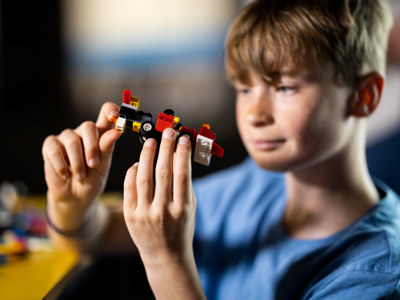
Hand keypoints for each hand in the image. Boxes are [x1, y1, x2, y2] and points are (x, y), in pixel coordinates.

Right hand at [42, 102, 120, 229]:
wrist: (75, 197)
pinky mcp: (50, 146)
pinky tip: (66, 174)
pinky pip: (54, 149)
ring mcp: (66, 138)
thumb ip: (107, 149)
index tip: (116, 114)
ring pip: (72, 140)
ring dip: (77, 162)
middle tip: (93, 165)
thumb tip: (115, 133)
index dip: (111, 111)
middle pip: (88, 126)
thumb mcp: (103, 167)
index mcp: (101, 135)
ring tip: (80, 176)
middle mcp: (84, 133)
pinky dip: (61, 164)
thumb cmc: (92, 180)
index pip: (106, 114)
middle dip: (92, 148)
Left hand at [123, 128, 195, 265]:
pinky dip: (133, 172)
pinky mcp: (130, 216)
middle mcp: (163, 210)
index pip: (182, 173)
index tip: (183, 138)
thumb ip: (185, 185)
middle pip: (163, 171)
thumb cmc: (181, 229)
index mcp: (182, 208)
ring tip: (151, 142)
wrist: (165, 256)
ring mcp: (145, 213)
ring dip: (148, 155)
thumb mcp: (190, 208)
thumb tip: (179, 157)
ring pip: (144, 176)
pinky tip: (139, 162)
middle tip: (168, 133)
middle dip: (166, 148)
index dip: (182, 153)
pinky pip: (130, 187)